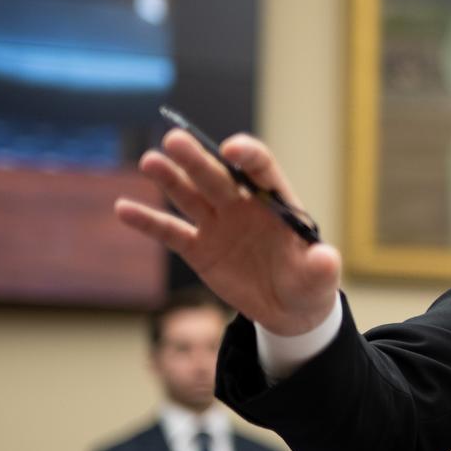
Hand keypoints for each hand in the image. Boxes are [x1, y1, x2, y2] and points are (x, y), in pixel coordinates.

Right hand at [114, 129, 340, 336]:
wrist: (288, 310)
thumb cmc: (309, 283)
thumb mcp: (320, 279)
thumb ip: (322, 267)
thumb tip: (327, 258)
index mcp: (276, 202)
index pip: (261, 168)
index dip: (248, 156)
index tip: (231, 150)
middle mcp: (243, 205)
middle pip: (218, 176)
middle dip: (198, 159)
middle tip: (176, 140)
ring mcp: (218, 224)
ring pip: (190, 195)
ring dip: (170, 178)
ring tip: (150, 161)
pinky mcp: (199, 249)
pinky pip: (170, 232)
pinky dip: (147, 221)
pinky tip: (124, 208)